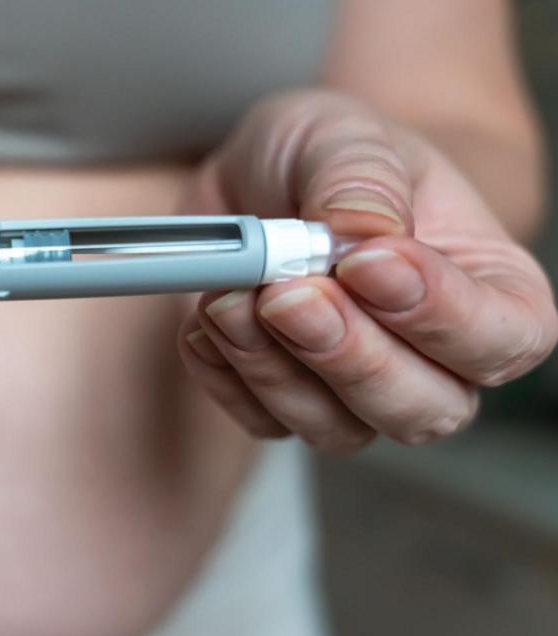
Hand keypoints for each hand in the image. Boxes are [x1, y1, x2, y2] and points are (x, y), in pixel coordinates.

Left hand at [177, 90, 556, 451]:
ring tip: (229, 295)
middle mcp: (435, 361)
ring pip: (336, 429)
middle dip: (348, 356)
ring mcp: (357, 394)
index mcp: (493, 291)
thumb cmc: (331, 157)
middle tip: (286, 295)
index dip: (439, 315)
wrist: (259, 176)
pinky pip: (262, 422)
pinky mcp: (282, 403)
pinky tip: (205, 320)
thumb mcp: (346, 136)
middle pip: (423, 409)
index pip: (501, 339)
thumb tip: (360, 229)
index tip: (365, 263)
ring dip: (273, 368)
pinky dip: (225, 377)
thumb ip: (361, 179)